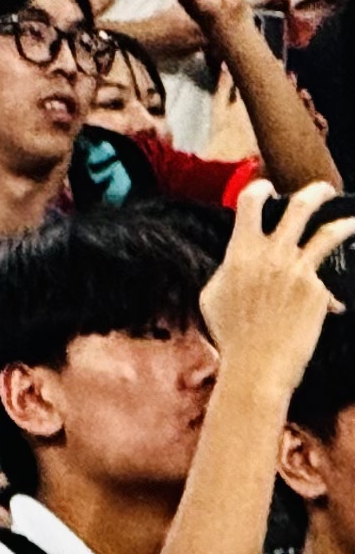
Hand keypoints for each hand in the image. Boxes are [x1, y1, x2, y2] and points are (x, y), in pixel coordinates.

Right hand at [200, 178, 354, 394]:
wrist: (257, 365)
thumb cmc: (230, 336)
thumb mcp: (213, 297)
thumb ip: (228, 271)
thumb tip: (239, 261)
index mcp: (240, 254)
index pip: (250, 205)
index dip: (259, 189)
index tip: (266, 188)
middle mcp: (272, 256)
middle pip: (299, 207)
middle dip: (316, 193)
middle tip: (324, 191)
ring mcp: (298, 271)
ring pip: (330, 234)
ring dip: (345, 223)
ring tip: (352, 222)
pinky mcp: (317, 290)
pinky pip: (327, 283)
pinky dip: (329, 294)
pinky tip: (331, 308)